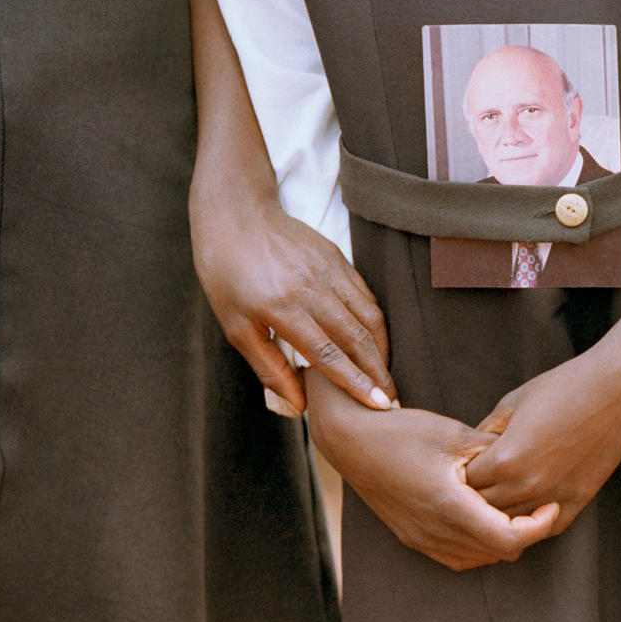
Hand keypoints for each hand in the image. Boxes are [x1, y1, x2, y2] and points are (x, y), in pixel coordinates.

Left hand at [192, 194, 394, 412]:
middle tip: (392, 400)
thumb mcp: (235, 327)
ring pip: (369, 316)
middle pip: (357, 338)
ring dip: (382, 349)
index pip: (327, 354)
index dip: (355, 383)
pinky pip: (366, 295)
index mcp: (281, 307)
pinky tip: (375, 342)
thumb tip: (297, 406)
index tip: (377, 405)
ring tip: (386, 375)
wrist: (236, 215)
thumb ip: (268, 368)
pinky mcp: (338, 257)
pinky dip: (376, 323)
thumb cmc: (227, 275)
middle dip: (378, 372)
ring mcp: (328, 270)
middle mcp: (310, 288)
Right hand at [305, 369, 558, 569]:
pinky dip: (479, 545)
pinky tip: (487, 519)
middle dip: (526, 532)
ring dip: (502, 541)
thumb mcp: (455, 434)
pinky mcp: (412, 538)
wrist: (352, 440)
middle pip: (498, 552)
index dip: (538, 527)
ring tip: (517, 510)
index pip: (508, 538)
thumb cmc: (404, 430)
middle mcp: (433, 531)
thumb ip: (495, 452)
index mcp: (449, 505)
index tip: (551, 505)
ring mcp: (421, 539)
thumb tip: (532, 459)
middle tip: (540, 504)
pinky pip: (457, 557)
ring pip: (479, 559)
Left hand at [465, 348, 620, 533]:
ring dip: (503, 515)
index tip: (463, 468)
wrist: (613, 390)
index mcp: (504, 459)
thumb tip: (467, 455)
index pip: (466, 484)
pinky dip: (533, 524)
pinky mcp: (578, 499)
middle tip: (476, 488)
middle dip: (476, 499)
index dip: (461, 476)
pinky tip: (527, 512)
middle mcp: (526, 484)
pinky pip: (547, 528)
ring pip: (513, 524)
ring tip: (497, 503)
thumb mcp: (510, 404)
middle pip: (484, 509)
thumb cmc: (559, 388)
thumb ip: (484, 433)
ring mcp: (553, 496)